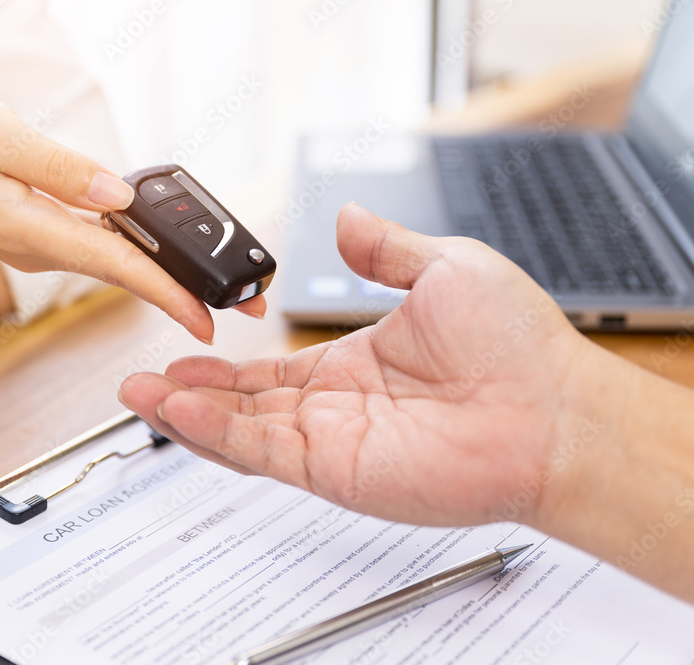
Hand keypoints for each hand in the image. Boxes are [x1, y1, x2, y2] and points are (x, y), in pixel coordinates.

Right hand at [0, 91, 263, 340]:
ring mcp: (47, 246)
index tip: (207, 318)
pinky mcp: (50, 235)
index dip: (166, 292)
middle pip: (130, 275)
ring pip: (122, 266)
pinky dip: (145, 255)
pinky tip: (174, 256)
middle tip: (248, 308)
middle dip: (189, 293)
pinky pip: (107, 250)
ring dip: (174, 278)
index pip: (114, 266)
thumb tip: (117, 195)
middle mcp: (45, 248)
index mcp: (31, 230)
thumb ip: (57, 167)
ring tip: (226, 290)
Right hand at [121, 203, 613, 526]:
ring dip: (188, 414)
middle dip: (190, 392)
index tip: (187, 342)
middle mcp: (339, 408)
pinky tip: (178, 411)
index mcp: (356, 364)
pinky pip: (262, 451)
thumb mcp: (444, 267)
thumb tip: (347, 218)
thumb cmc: (517, 344)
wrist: (554, 409)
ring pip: (242, 431)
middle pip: (245, 404)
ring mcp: (335, 442)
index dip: (225, 362)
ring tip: (139, 397)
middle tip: (142, 381)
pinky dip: (215, 433)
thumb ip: (384, 248)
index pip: (272, 368)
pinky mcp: (338, 471)